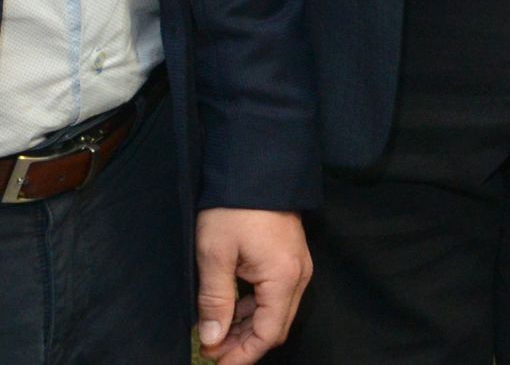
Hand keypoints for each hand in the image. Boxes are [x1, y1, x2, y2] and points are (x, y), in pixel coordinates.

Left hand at [195, 207, 312, 363]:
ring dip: (247, 327)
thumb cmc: (234, 208)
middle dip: (244, 345)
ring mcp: (297, 265)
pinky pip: (276, 294)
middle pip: (275, 327)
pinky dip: (254, 308)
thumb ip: (215, 301)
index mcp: (283, 278)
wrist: (257, 165)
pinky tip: (230, 309)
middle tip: (210, 350)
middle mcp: (298, 275)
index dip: (242, 355)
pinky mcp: (290, 256)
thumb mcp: (215, 254)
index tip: (215, 363)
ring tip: (215, 333)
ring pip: (275, 311)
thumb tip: (212, 339)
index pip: (268, 334)